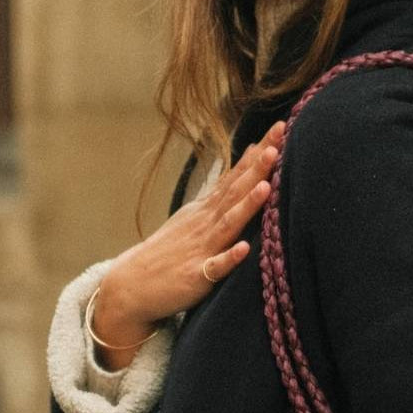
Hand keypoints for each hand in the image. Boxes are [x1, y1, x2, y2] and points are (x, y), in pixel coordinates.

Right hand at [90, 121, 287, 369]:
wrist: (132, 285)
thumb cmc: (168, 253)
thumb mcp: (194, 218)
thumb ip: (222, 195)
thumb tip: (248, 163)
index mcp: (206, 210)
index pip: (235, 176)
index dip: (258, 153)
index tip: (280, 127)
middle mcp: (205, 223)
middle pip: (235, 191)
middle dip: (258, 166)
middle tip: (279, 137)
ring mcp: (200, 249)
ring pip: (228, 224)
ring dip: (246, 205)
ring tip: (265, 185)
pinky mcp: (195, 276)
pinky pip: (215, 268)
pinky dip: (229, 258)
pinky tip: (243, 249)